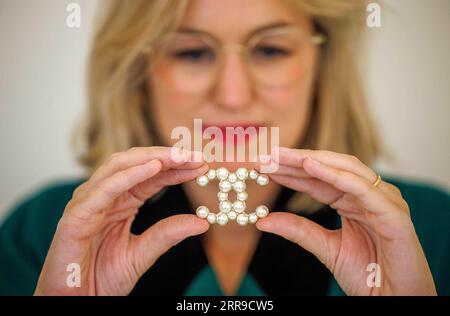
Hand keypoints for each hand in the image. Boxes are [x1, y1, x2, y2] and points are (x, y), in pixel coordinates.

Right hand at [35, 147, 208, 295]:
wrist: (76, 303)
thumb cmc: (101, 278)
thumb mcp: (142, 253)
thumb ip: (168, 234)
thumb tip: (202, 222)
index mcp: (121, 202)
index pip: (151, 176)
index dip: (176, 168)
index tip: (201, 164)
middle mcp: (104, 196)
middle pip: (137, 164)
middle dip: (167, 157)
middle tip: (195, 155)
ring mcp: (89, 203)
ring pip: (119, 167)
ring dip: (152, 158)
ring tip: (179, 156)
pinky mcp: (77, 216)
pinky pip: (105, 189)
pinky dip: (129, 175)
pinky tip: (154, 167)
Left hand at [256, 147, 435, 294]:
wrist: (394, 302)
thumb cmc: (369, 277)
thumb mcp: (327, 248)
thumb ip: (299, 230)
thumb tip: (262, 220)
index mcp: (353, 202)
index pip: (317, 179)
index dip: (290, 171)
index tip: (263, 165)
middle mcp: (369, 196)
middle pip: (329, 169)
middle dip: (295, 161)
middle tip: (266, 155)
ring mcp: (383, 202)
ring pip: (345, 170)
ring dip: (311, 161)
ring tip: (282, 156)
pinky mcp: (393, 215)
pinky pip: (362, 189)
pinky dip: (337, 175)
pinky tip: (311, 165)